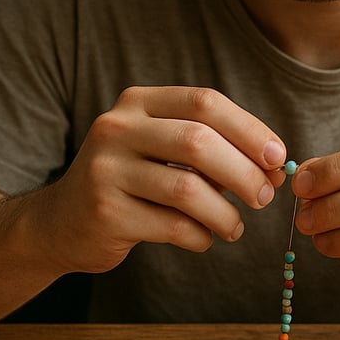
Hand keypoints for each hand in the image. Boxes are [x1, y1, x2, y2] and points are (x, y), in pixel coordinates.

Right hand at [37, 86, 286, 272]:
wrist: (61, 222)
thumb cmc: (133, 182)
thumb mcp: (164, 150)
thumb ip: (215, 149)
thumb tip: (275, 166)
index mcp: (138, 101)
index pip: (205, 102)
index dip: (249, 129)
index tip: (278, 157)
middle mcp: (117, 128)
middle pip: (199, 142)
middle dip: (244, 173)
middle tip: (265, 197)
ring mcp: (105, 170)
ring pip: (188, 189)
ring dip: (225, 213)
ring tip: (235, 227)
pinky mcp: (104, 213)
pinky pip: (172, 226)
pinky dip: (199, 236)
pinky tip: (203, 238)